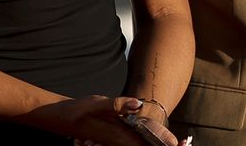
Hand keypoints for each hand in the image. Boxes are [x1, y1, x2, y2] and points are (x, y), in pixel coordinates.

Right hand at [35, 95, 182, 145]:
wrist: (60, 117)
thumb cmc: (76, 111)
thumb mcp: (95, 104)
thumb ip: (116, 105)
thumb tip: (137, 104)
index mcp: (118, 136)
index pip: (146, 144)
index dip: (163, 143)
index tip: (180, 143)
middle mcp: (119, 141)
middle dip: (162, 144)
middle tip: (185, 143)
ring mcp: (117, 140)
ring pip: (140, 145)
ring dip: (156, 142)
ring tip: (176, 142)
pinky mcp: (114, 136)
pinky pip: (133, 142)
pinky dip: (146, 139)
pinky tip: (154, 138)